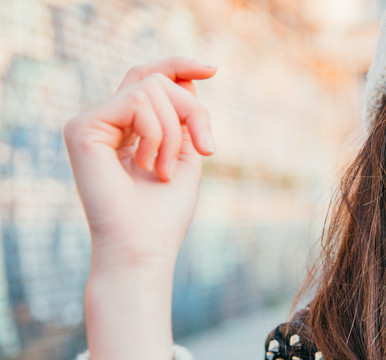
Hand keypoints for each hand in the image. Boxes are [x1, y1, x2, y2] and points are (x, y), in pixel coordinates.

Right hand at [64, 56, 216, 269]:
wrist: (143, 246)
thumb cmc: (165, 212)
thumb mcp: (186, 153)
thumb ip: (184, 115)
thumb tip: (187, 77)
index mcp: (127, 129)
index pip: (149, 80)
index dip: (179, 66)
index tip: (212, 69)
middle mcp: (106, 123)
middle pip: (154, 79)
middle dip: (191, 108)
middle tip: (205, 148)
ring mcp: (91, 123)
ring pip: (150, 87)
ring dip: (175, 131)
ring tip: (165, 170)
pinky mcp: (82, 127)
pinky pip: (137, 101)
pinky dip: (157, 133)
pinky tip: (149, 166)